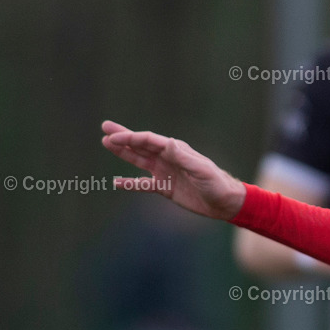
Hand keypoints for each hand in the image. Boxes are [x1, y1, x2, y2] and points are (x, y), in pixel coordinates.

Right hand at [102, 120, 244, 220]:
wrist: (225, 202)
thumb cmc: (217, 183)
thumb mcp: (202, 170)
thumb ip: (184, 157)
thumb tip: (169, 142)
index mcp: (177, 150)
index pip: (149, 140)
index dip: (131, 138)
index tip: (113, 137)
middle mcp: (169, 158)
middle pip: (141, 145)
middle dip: (123, 137)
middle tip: (105, 127)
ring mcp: (165, 172)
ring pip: (139, 160)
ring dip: (124, 153)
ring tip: (106, 143)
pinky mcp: (165, 187)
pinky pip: (143, 184)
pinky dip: (130, 183)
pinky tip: (117, 182)